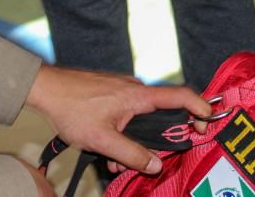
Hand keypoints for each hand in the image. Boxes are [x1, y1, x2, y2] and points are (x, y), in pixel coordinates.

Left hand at [26, 65, 211, 174]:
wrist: (46, 89)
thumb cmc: (72, 109)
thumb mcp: (102, 140)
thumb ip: (130, 154)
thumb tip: (155, 165)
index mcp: (139, 97)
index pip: (181, 97)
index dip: (199, 107)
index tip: (207, 122)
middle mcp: (136, 90)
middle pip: (162, 113)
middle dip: (157, 138)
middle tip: (149, 157)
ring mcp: (124, 91)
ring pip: (141, 118)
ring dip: (134, 140)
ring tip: (113, 158)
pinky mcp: (113, 95)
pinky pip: (128, 115)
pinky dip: (123, 132)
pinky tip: (105, 147)